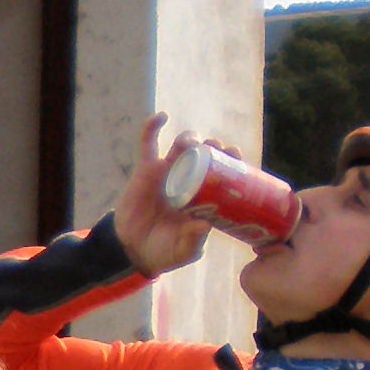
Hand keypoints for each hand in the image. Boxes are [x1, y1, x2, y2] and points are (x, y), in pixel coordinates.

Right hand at [112, 113, 225, 277]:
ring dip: (191, 139)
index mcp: (205, 196)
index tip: (236, 155)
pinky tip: (161, 117)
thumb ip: (194, 240)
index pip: (223, 171)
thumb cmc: (164, 251)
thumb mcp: (184, 250)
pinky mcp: (145, 170)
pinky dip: (152, 128)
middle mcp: (189, 180)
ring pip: (182, 147)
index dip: (232, 160)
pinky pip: (148, 144)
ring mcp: (167, 173)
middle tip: (218, 149)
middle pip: (205, 154)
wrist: (132, 252)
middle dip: (214, 147)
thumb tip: (203, 224)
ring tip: (195, 144)